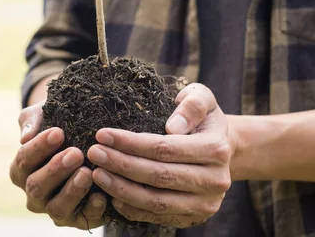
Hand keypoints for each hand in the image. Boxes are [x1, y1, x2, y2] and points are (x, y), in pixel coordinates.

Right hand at [10, 102, 107, 228]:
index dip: (38, 147)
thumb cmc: (61, 126)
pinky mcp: (78, 219)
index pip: (23, 160)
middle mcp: (34, 193)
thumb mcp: (45, 115)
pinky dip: (92, 209)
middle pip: (36, 187)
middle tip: (75, 153)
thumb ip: (33, 119)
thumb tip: (26, 136)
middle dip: (55, 170)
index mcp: (21, 169)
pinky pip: (83, 219)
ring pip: (56, 208)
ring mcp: (54, 208)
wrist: (88, 140)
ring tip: (87, 172)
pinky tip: (102, 195)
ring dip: (72, 191)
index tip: (58, 133)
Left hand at [87, 83, 231, 227]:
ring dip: (121, 189)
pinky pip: (157, 217)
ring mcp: (205, 204)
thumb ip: (191, 105)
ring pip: (156, 201)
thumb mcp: (201, 97)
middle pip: (159, 176)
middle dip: (121, 165)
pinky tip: (111, 194)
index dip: (131, 143)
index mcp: (216, 149)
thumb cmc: (202, 117)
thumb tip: (173, 127)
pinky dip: (131, 208)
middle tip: (94, 153)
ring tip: (97, 173)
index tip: (102, 134)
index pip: (165, 148)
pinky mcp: (193, 218)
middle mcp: (215, 180)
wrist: (220, 147)